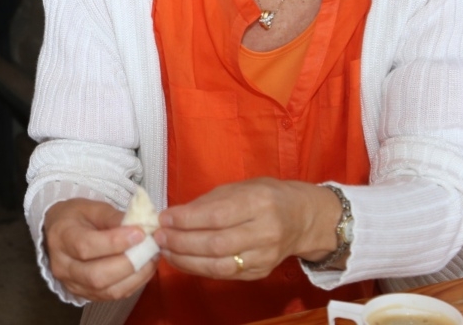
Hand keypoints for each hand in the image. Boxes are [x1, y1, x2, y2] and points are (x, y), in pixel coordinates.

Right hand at [42, 198, 157, 301]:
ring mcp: (73, 284)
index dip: (114, 242)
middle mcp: (63, 266)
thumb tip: (140, 226)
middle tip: (150, 248)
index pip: (86, 246)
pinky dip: (133, 283)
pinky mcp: (85, 294)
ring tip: (151, 258)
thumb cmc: (76, 217)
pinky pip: (113, 295)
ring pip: (107, 290)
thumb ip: (113, 217)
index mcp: (62, 237)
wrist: (59, 232)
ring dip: (135, 276)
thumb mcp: (92, 208)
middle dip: (129, 263)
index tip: (139, 233)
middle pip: (96, 275)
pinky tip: (144, 269)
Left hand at [154, 178, 340, 280]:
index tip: (164, 218)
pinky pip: (225, 274)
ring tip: (166, 251)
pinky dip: (200, 269)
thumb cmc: (266, 196)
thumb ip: (209, 202)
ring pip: (219, 265)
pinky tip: (184, 260)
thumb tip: (175, 215)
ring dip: (186, 260)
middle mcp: (265, 231)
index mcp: (259, 202)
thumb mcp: (240, 187)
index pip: (217, 216)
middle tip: (159, 237)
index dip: (186, 220)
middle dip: (181, 242)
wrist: (302, 218)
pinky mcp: (260, 272)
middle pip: (216, 244)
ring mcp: (264, 256)